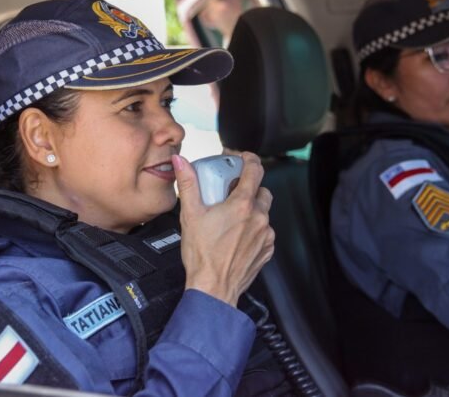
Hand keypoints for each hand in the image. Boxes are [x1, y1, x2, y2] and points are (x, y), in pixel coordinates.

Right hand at [173, 152, 274, 306]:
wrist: (213, 288)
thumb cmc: (202, 255)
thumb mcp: (191, 215)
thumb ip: (188, 184)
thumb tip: (181, 162)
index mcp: (242, 205)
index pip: (255, 170)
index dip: (248, 159)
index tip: (240, 158)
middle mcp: (259, 217)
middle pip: (261, 190)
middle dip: (248, 188)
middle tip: (230, 193)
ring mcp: (265, 235)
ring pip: (263, 212)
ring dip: (251, 210)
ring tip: (231, 219)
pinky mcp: (267, 250)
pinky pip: (264, 232)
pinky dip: (253, 229)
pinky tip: (237, 236)